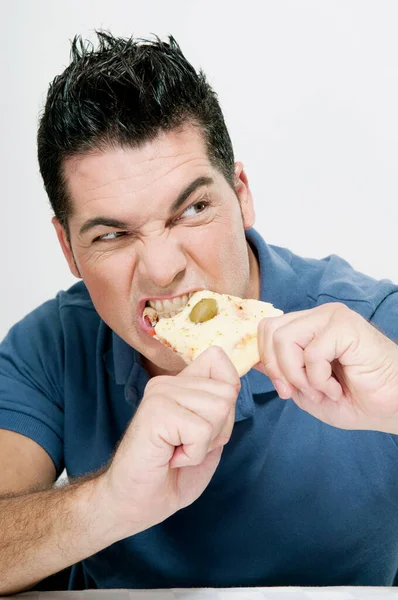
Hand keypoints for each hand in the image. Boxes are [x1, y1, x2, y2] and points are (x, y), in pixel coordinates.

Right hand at [102, 346, 239, 538]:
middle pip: (227, 393)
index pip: (218, 359)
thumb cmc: (170, 476)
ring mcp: (160, 395)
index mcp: (179, 385)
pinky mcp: (155, 412)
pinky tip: (171, 458)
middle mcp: (167, 383)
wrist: (134, 505)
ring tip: (177, 451)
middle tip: (187, 446)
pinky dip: (193, 454)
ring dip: (204, 443)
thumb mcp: (208, 439)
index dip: (227, 395)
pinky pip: (201, 430)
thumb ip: (220, 411)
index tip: (205, 427)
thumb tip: (233, 386)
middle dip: (218, 429)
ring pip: (218, 410)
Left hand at [256, 302, 397, 432]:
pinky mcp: (346, 326)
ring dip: (299, 375)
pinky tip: (337, 387)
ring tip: (322, 389)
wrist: (392, 409)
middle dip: (278, 370)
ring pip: (284, 339)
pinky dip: (319, 380)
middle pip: (269, 331)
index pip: (267, 329)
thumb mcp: (305, 389)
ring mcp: (332, 317)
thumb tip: (254, 361)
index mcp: (308, 327)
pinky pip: (311, 353)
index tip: (285, 390)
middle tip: (301, 391)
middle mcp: (318, 316)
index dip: (267, 362)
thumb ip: (280, 372)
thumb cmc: (355, 399)